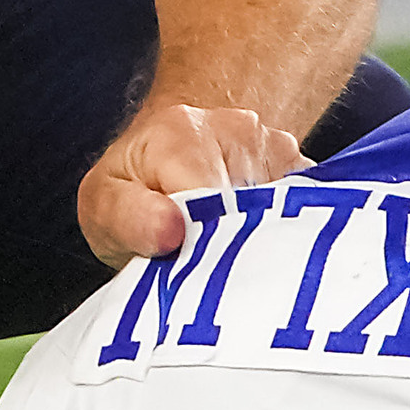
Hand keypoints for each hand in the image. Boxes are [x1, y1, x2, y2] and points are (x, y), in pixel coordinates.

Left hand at [77, 102, 303, 266]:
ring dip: (261, 245)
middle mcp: (237, 130)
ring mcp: (276, 145)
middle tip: (210, 273)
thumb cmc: (132, 186)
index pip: (212, 204)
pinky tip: (257, 244)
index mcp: (181, 136)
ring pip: (284, 212)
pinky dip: (284, 236)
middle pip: (253, 210)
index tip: (197, 278)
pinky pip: (306, 210)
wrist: (166, 155)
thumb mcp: (103, 206)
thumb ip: (130, 219)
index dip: (207, 250)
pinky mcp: (301, 166)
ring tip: (230, 257)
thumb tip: (170, 232)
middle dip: (236, 251)